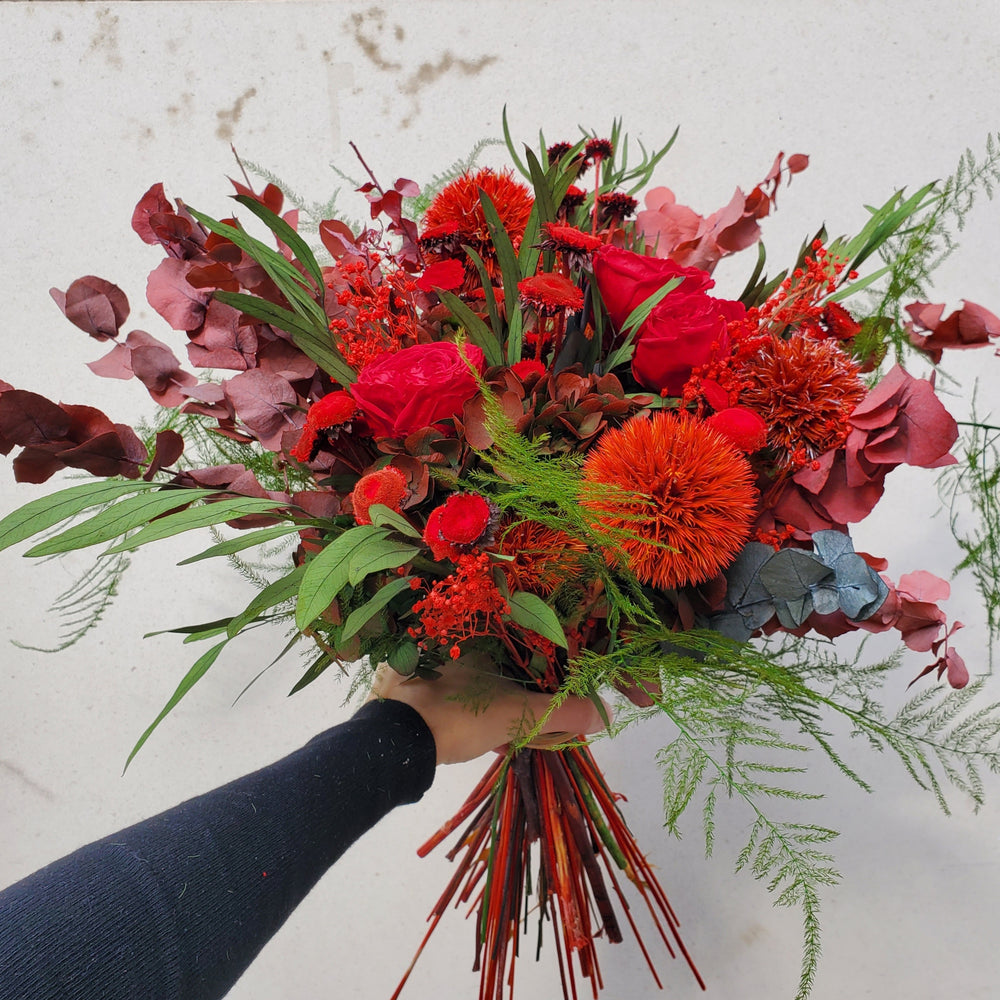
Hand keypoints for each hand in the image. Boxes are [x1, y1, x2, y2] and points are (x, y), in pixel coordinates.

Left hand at [368, 654, 608, 764]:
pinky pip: (456, 699)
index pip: (519, 643)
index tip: (552, 690)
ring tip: (511, 730)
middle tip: (533, 717)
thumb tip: (605, 713)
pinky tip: (482, 736)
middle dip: (519, 689)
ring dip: (497, 705)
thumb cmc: (458, 713)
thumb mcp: (518, 714)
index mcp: (478, 638)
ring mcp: (429, 670)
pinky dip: (474, 715)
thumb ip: (561, 712)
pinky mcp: (414, 694)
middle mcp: (452, 645)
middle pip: (499, 664)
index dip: (541, 667)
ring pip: (476, 683)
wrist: (393, 742)